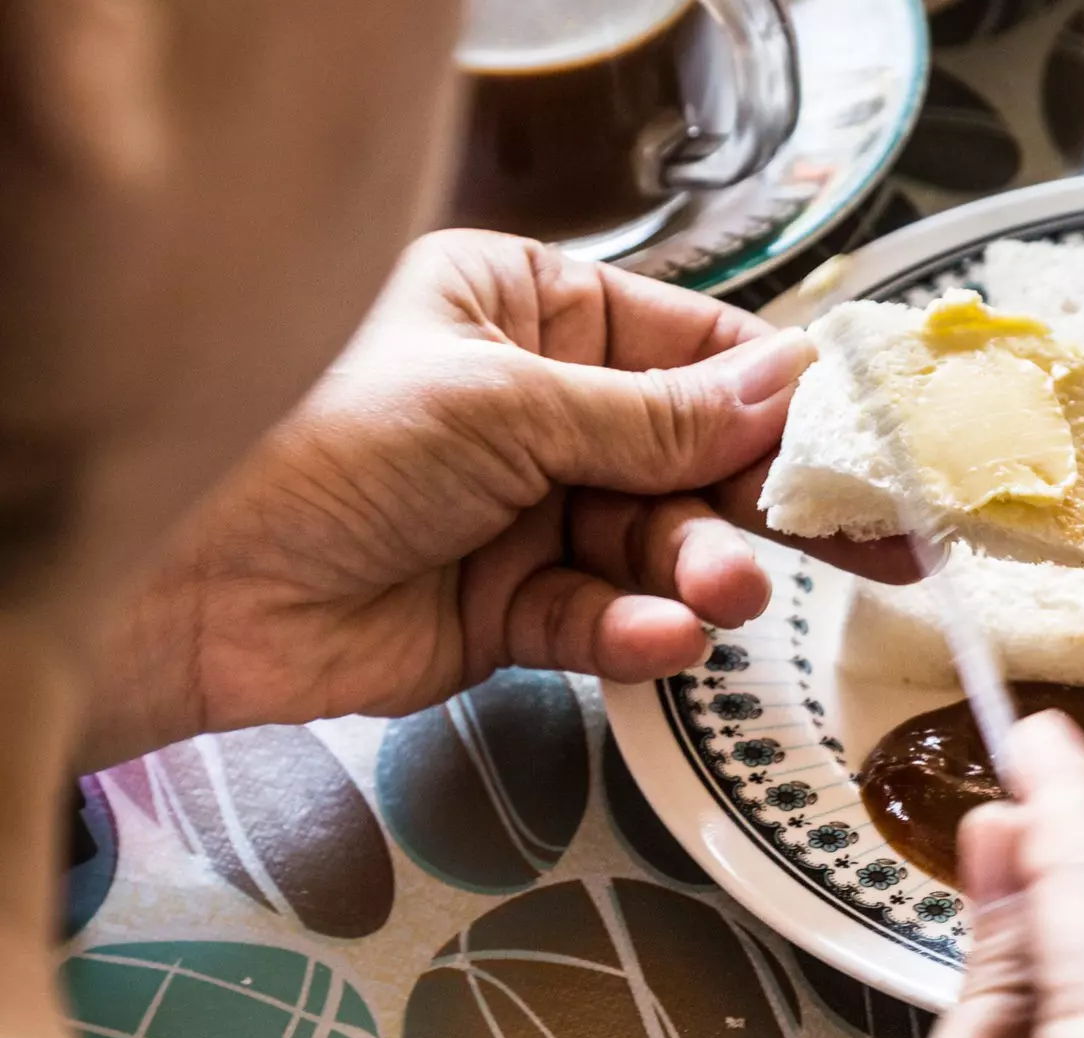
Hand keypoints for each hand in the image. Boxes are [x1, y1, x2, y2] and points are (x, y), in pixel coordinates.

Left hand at [76, 228, 916, 767]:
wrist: (178, 584)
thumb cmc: (314, 437)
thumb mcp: (508, 403)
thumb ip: (658, 416)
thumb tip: (786, 385)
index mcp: (529, 315)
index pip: (688, 349)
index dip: (775, 399)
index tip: (857, 442)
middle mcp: (535, 414)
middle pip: (692, 460)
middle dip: (760, 505)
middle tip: (866, 546)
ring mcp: (524, 518)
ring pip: (657, 549)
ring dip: (696, 573)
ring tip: (718, 594)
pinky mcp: (507, 615)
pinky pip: (600, 622)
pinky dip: (630, 635)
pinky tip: (652, 639)